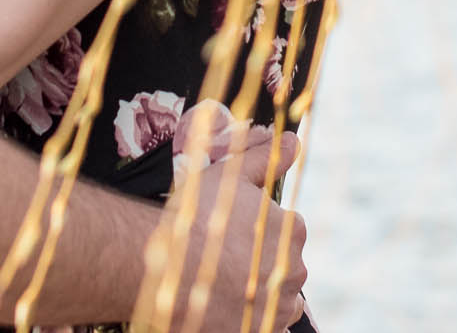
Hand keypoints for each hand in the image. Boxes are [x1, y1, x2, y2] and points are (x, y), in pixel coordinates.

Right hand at [140, 126, 308, 332]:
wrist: (163, 271)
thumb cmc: (196, 218)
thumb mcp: (229, 176)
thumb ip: (265, 158)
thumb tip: (294, 141)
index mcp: (292, 231)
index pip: (283, 230)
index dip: (253, 231)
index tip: (227, 233)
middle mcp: (293, 272)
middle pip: (281, 266)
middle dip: (256, 264)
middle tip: (219, 260)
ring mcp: (276, 310)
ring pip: (275, 301)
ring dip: (256, 295)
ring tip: (218, 286)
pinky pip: (260, 327)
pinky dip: (245, 320)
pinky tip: (220, 308)